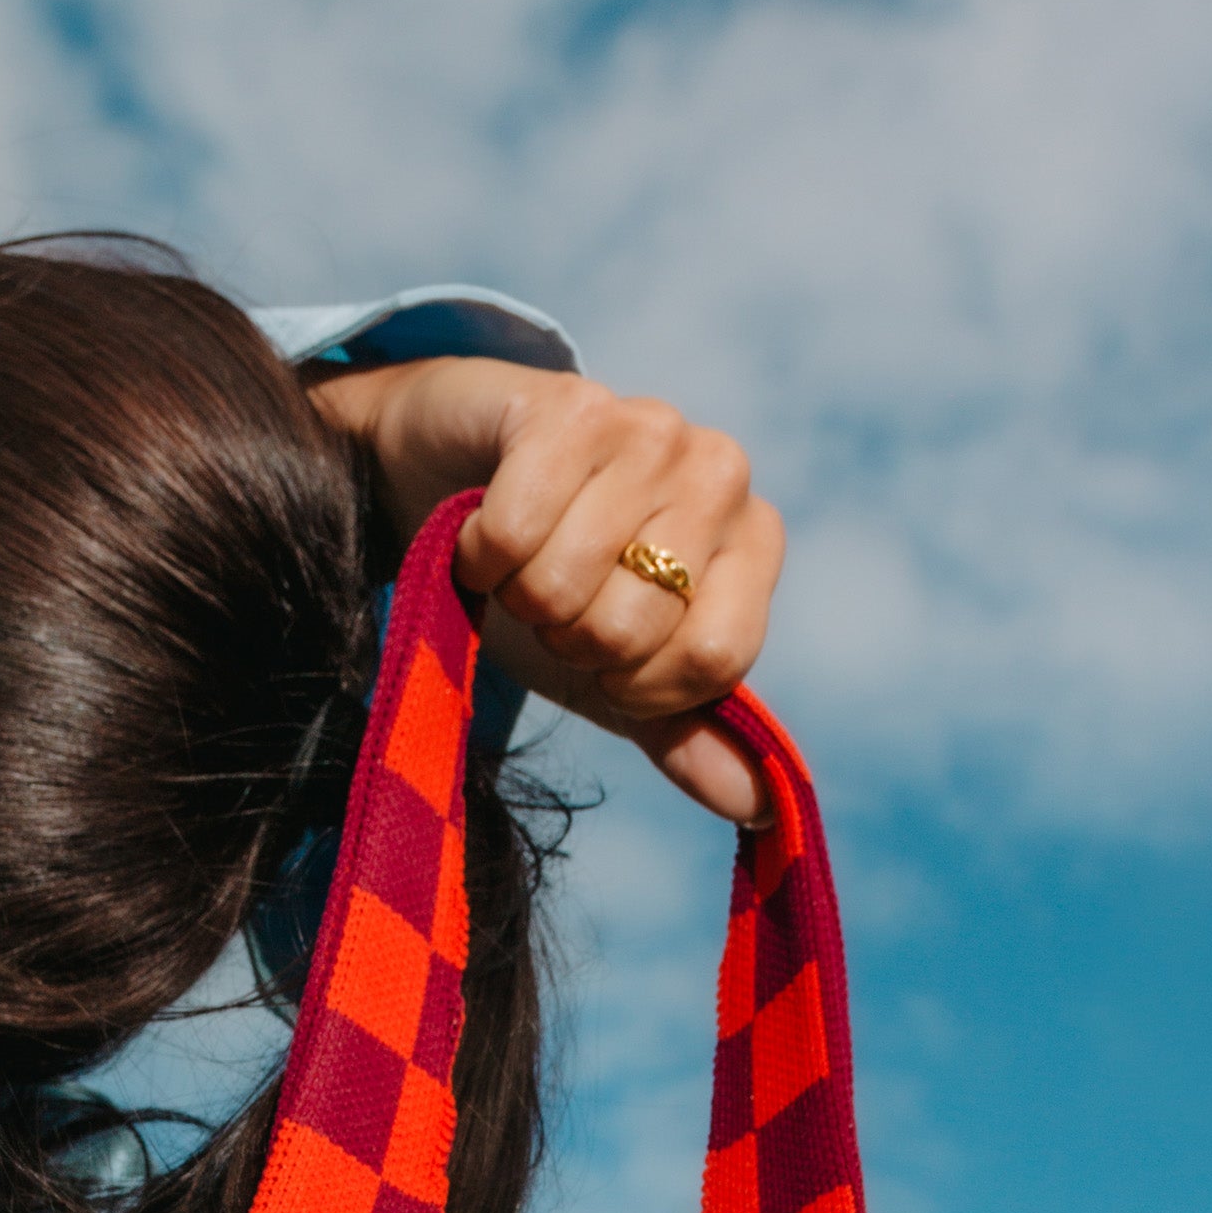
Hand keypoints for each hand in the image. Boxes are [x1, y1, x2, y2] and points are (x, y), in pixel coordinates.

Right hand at [309, 353, 784, 829]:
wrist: (454, 476)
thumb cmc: (548, 580)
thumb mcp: (616, 674)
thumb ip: (685, 735)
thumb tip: (757, 810)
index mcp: (755, 541)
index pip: (712, 660)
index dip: (635, 684)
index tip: (603, 656)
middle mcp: (722, 472)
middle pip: (632, 628)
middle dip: (566, 637)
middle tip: (551, 598)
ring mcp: (651, 426)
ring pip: (565, 584)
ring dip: (514, 595)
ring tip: (516, 561)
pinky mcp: (568, 402)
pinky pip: (513, 532)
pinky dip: (476, 553)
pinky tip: (481, 524)